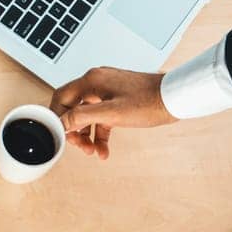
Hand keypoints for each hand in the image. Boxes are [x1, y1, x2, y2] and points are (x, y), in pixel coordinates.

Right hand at [49, 66, 175, 159]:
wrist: (175, 98)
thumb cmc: (150, 101)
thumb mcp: (112, 113)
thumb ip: (82, 117)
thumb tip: (61, 123)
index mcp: (92, 81)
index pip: (61, 97)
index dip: (56, 117)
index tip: (57, 133)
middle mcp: (97, 83)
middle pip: (73, 108)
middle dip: (74, 131)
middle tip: (79, 146)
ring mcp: (107, 91)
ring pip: (87, 116)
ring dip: (87, 135)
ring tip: (92, 151)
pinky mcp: (117, 100)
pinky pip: (101, 118)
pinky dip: (100, 134)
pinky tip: (104, 148)